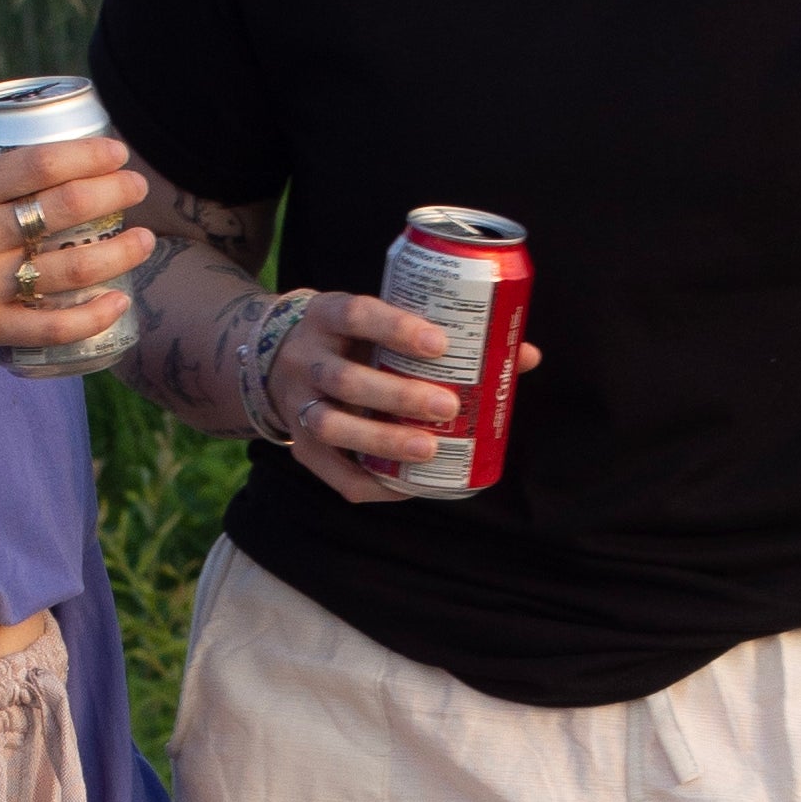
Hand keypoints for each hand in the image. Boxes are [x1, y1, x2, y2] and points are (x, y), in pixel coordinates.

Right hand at [0, 137, 151, 361]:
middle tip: (137, 187)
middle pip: (66, 209)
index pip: (39, 164)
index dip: (88, 154)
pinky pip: (53, 327)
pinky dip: (93, 316)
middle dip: (115, 193)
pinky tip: (120, 302)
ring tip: (144, 240)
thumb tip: (30, 175)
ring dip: (119, 252)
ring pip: (72, 268)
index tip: (116, 151)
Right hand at [262, 289, 541, 503]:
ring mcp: (295, 404)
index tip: (441, 344)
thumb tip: (524, 355)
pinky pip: (332, 473)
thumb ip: (440, 335)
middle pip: (343, 379)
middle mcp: (304, 359)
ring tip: (428, 451)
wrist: (276, 357)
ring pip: (330, 426)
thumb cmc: (353, 338)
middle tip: (447, 406)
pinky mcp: (298, 446)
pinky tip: (409, 487)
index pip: (356, 314)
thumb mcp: (379, 322)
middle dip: (397, 396)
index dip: (396, 329)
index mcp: (326, 314)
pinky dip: (371, 483)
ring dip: (381, 441)